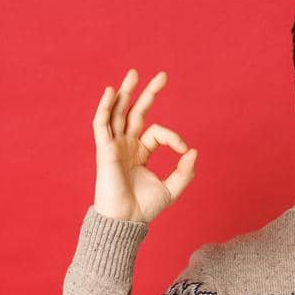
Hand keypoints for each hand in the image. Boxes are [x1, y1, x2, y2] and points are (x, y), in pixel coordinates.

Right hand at [90, 68, 197, 223]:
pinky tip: (111, 91)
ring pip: (118, 113)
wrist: (125, 221)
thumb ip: (185, 172)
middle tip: (164, 75)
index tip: (184, 151)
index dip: (174, 137)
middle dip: (148, 93)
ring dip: (125, 93)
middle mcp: (126, 146)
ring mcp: (114, 146)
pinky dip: (104, 107)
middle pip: (135, 112)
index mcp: (139, 153)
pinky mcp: (104, 149)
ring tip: (134, 73)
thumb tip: (193, 151)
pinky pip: (101, 124)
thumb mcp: (171, 189)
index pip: (157, 132)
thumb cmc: (144, 208)